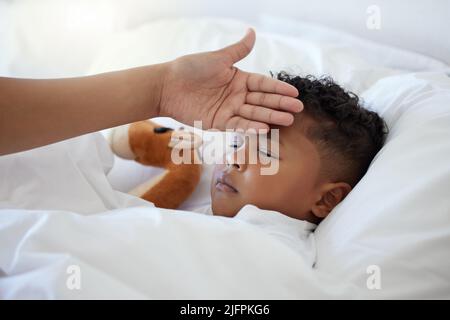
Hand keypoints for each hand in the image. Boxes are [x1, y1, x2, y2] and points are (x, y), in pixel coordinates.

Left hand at [159, 28, 302, 130]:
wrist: (168, 86)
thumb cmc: (191, 68)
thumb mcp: (218, 58)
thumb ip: (238, 50)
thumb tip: (252, 31)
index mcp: (238, 79)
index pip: (263, 85)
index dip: (279, 89)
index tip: (295, 93)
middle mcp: (236, 95)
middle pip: (262, 101)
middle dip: (280, 105)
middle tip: (297, 110)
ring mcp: (229, 110)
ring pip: (254, 115)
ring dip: (270, 118)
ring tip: (287, 120)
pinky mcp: (219, 123)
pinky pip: (237, 126)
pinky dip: (250, 128)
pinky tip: (265, 129)